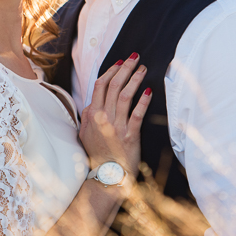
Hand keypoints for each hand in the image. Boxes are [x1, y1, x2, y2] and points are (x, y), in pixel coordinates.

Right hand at [79, 53, 151, 178]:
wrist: (105, 177)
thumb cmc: (97, 156)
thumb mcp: (85, 134)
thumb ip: (88, 118)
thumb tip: (91, 106)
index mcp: (91, 114)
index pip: (100, 85)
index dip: (111, 71)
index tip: (120, 62)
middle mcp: (102, 117)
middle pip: (113, 85)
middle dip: (125, 69)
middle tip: (135, 58)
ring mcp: (115, 126)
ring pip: (125, 95)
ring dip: (135, 79)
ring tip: (144, 69)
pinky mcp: (129, 135)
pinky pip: (137, 114)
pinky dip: (143, 101)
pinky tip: (150, 91)